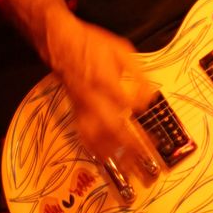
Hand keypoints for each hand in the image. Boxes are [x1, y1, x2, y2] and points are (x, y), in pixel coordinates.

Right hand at [47, 13, 154, 168]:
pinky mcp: (77, 112)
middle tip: (145, 158)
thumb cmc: (92, 45)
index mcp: (104, 79)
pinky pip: (85, 136)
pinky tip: (106, 159)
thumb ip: (138, 73)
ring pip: (97, 137)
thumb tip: (150, 94)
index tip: (150, 114)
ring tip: (128, 168)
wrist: (62, 43)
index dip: (140, 110)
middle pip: (112, 128)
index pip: (125, 102)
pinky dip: (96, 150)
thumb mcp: (122, 50)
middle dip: (130, 146)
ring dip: (113, 155)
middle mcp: (92, 98)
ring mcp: (83, 107)